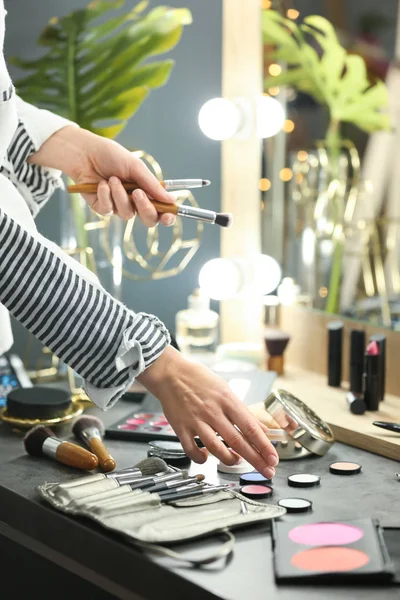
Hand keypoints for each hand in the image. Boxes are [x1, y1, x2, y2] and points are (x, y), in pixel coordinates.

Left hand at [29, 126, 175, 226]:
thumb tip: (172, 201)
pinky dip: (106, 196)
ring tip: (112, 179)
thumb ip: (153, 186)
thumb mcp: (135, 167)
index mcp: (146, 191)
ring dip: (120, 196)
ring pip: (127, 214)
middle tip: (138, 194)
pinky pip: (108, 210)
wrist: (84, 152)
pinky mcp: (101, 208)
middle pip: (148, 219)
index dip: (167, 216)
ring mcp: (118, 206)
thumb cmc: (111, 156)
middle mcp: (134, 202)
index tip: (169, 214)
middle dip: (145, 208)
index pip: (161, 210)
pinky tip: (101, 184)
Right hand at [137, 346, 278, 478]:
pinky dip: (201, 458)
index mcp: (227, 400)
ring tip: (236, 461)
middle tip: (267, 471)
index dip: (264, 445)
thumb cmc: (199, 379)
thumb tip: (261, 428)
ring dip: (229, 459)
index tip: (273, 458)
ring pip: (216, 448)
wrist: (171, 373)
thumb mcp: (226, 389)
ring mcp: (196, 421)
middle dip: (255, 459)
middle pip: (237, 441)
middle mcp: (213, 411)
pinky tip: (207, 457)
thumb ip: (243, 411)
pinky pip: (191, 450)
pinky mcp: (181, 428)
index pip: (250, 427)